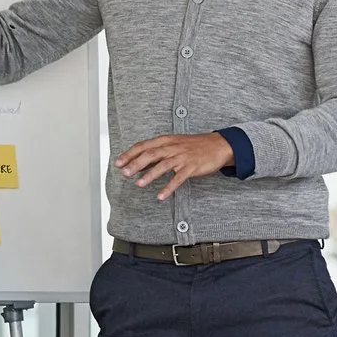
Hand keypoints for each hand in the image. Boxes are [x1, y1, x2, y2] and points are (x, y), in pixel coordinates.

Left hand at [115, 132, 234, 199]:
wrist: (218, 145)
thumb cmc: (193, 145)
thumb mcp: (174, 143)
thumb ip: (157, 151)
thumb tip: (139, 160)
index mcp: (165, 140)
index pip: (143, 146)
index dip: (129, 154)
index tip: (118, 163)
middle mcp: (172, 147)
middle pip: (150, 154)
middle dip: (135, 164)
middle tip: (124, 173)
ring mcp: (182, 157)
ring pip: (163, 165)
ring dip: (149, 175)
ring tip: (139, 184)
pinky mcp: (192, 166)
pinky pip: (178, 178)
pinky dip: (169, 187)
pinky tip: (160, 196)